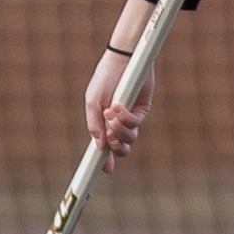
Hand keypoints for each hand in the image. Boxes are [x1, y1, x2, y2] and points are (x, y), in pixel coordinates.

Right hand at [84, 45, 153, 173]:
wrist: (122, 61)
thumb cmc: (104, 79)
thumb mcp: (92, 102)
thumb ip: (95, 124)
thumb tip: (100, 147)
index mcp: (102, 123)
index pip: (103, 147)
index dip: (103, 161)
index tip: (103, 171)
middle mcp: (116, 124)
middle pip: (120, 148)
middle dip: (115, 146)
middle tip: (110, 135)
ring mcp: (130, 118)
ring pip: (129, 139)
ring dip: (120, 131)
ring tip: (112, 115)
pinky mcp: (141, 111)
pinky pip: (136, 124)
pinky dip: (126, 119)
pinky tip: (119, 107)